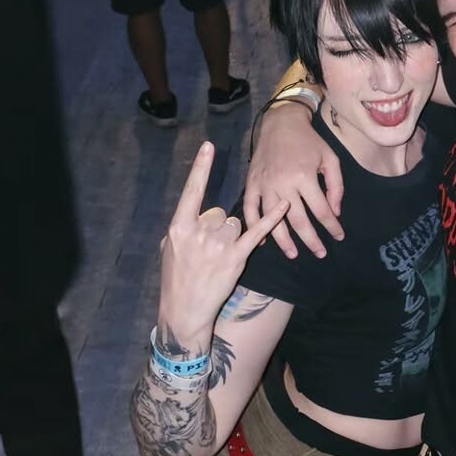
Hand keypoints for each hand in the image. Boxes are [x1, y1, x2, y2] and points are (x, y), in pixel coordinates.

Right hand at [157, 142, 288, 348]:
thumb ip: (184, 228)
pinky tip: (286, 205)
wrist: (185, 309)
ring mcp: (219, 245)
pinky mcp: (236, 258)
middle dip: (218, 227)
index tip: (209, 146)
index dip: (201, 167)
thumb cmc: (175, 278)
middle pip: (219, 212)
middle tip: (209, 250)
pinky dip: (273, 219)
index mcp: (179, 226)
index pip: (192, 191)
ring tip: (219, 256)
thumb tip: (198, 215)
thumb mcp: (170, 249)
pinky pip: (257, 232)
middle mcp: (200, 232)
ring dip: (232, 236)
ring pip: (235, 223)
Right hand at [242, 101, 344, 257]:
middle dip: (311, 241)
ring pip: (273, 221)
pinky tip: (263, 242)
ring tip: (294, 255)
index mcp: (305, 177)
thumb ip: (336, 186)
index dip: (332, 227)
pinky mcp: (252, 184)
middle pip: (298, 221)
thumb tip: (335, 212)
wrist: (280, 124)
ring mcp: (265, 185)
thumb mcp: (330, 159)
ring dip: (284, 241)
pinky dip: (255, 228)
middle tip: (320, 253)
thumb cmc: (309, 142)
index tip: (339, 237)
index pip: (321, 210)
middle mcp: (284, 183)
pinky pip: (251, 210)